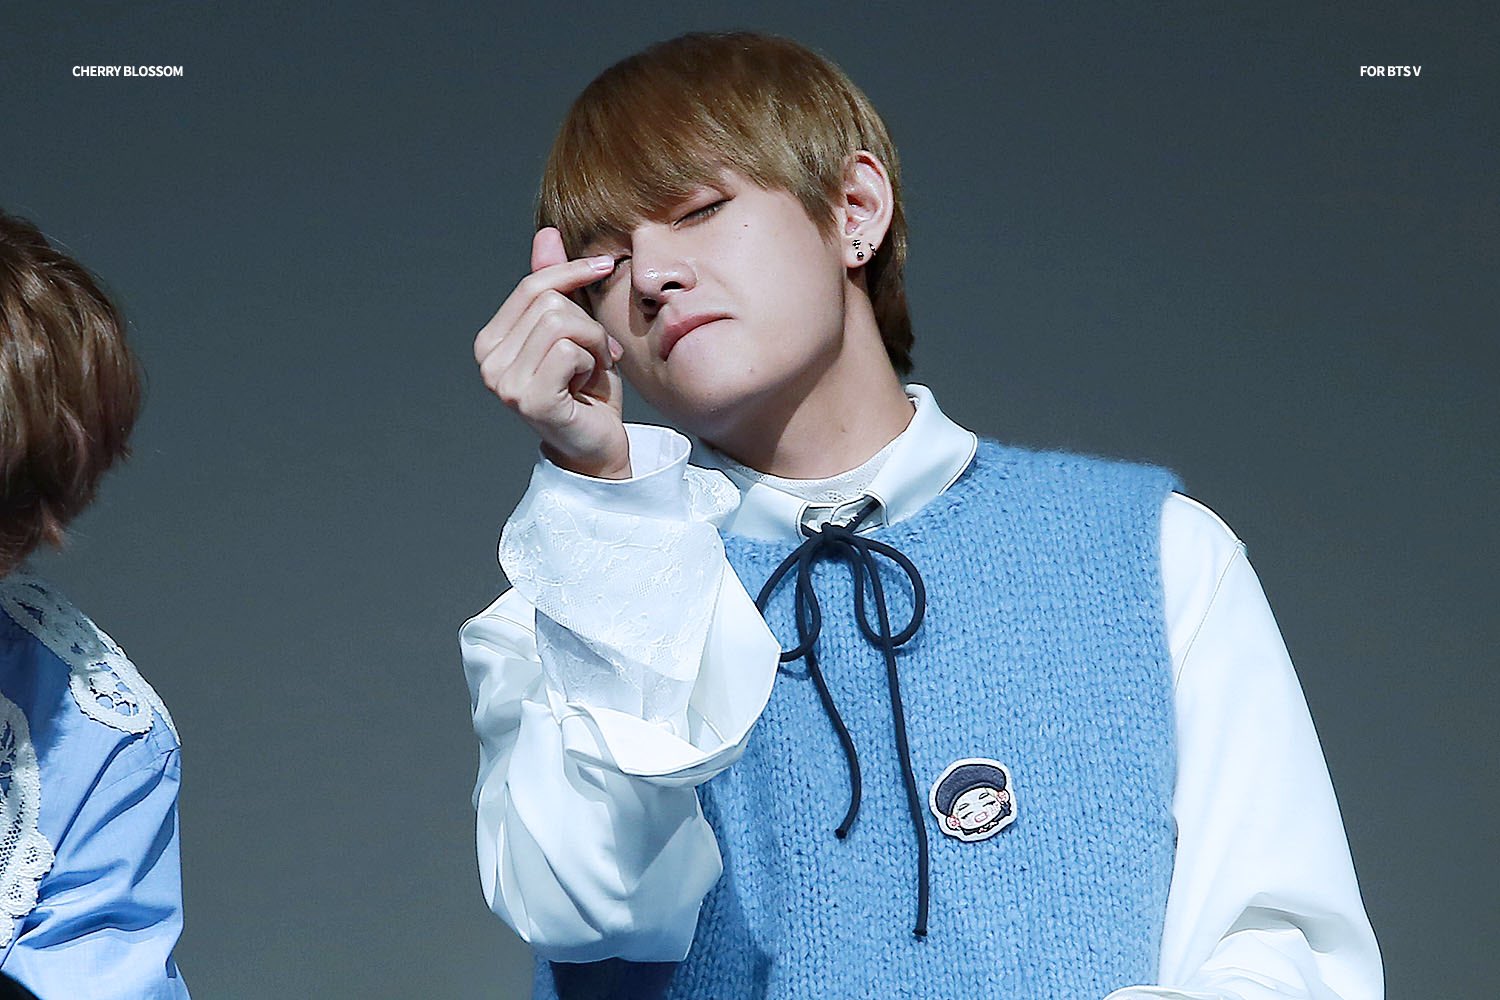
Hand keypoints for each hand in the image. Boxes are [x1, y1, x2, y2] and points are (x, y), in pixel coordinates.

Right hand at [474, 228, 630, 478]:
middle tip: (596, 355)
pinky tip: (586, 386)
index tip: (604, 265)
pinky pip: (569, 350)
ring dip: (593, 344)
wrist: (598, 447)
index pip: (531, 285)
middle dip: (588, 323)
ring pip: (563, 322)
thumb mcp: (576, 330)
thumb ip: (558, 286)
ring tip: (591, 369)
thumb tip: (547, 232)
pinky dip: (591, 363)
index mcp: (490, 341)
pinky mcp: (528, 397)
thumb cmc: (587, 392)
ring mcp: (503, 381)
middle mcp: (487, 361)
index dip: (571, 271)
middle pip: (550, 302)